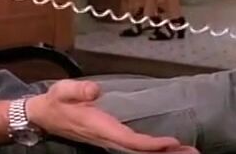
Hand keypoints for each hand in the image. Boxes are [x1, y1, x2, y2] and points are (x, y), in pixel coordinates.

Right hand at [26, 80, 197, 152]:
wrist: (43, 116)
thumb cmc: (55, 102)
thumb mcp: (61, 91)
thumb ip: (77, 90)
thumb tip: (94, 89)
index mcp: (98, 126)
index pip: (128, 139)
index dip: (149, 144)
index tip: (170, 142)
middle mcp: (106, 137)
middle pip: (138, 151)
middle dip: (164, 153)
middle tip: (192, 152)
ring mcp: (108, 140)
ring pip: (138, 152)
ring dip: (162, 153)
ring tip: (188, 151)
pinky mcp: (110, 138)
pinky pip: (134, 148)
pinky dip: (152, 149)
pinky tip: (166, 148)